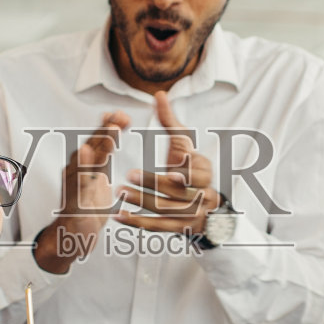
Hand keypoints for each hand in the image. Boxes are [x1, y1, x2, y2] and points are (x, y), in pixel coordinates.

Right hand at [36, 111, 128, 272]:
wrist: (72, 235)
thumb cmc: (86, 205)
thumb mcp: (98, 176)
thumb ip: (103, 154)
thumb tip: (113, 127)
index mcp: (85, 165)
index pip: (98, 142)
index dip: (108, 127)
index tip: (121, 114)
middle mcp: (76, 172)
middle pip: (92, 147)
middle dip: (105, 131)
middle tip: (119, 117)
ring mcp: (73, 187)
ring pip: (87, 163)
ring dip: (100, 146)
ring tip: (111, 132)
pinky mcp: (73, 204)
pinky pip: (79, 187)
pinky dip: (85, 173)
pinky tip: (89, 162)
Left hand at [116, 92, 219, 234]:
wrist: (205, 205)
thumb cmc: (188, 167)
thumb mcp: (184, 144)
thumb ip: (170, 121)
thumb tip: (158, 94)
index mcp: (205, 171)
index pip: (198, 171)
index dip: (186, 169)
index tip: (173, 162)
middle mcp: (204, 194)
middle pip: (179, 191)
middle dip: (155, 182)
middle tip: (129, 174)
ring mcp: (192, 214)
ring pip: (166, 209)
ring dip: (142, 202)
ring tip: (120, 192)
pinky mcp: (180, 229)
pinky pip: (157, 226)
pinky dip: (137, 222)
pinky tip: (118, 216)